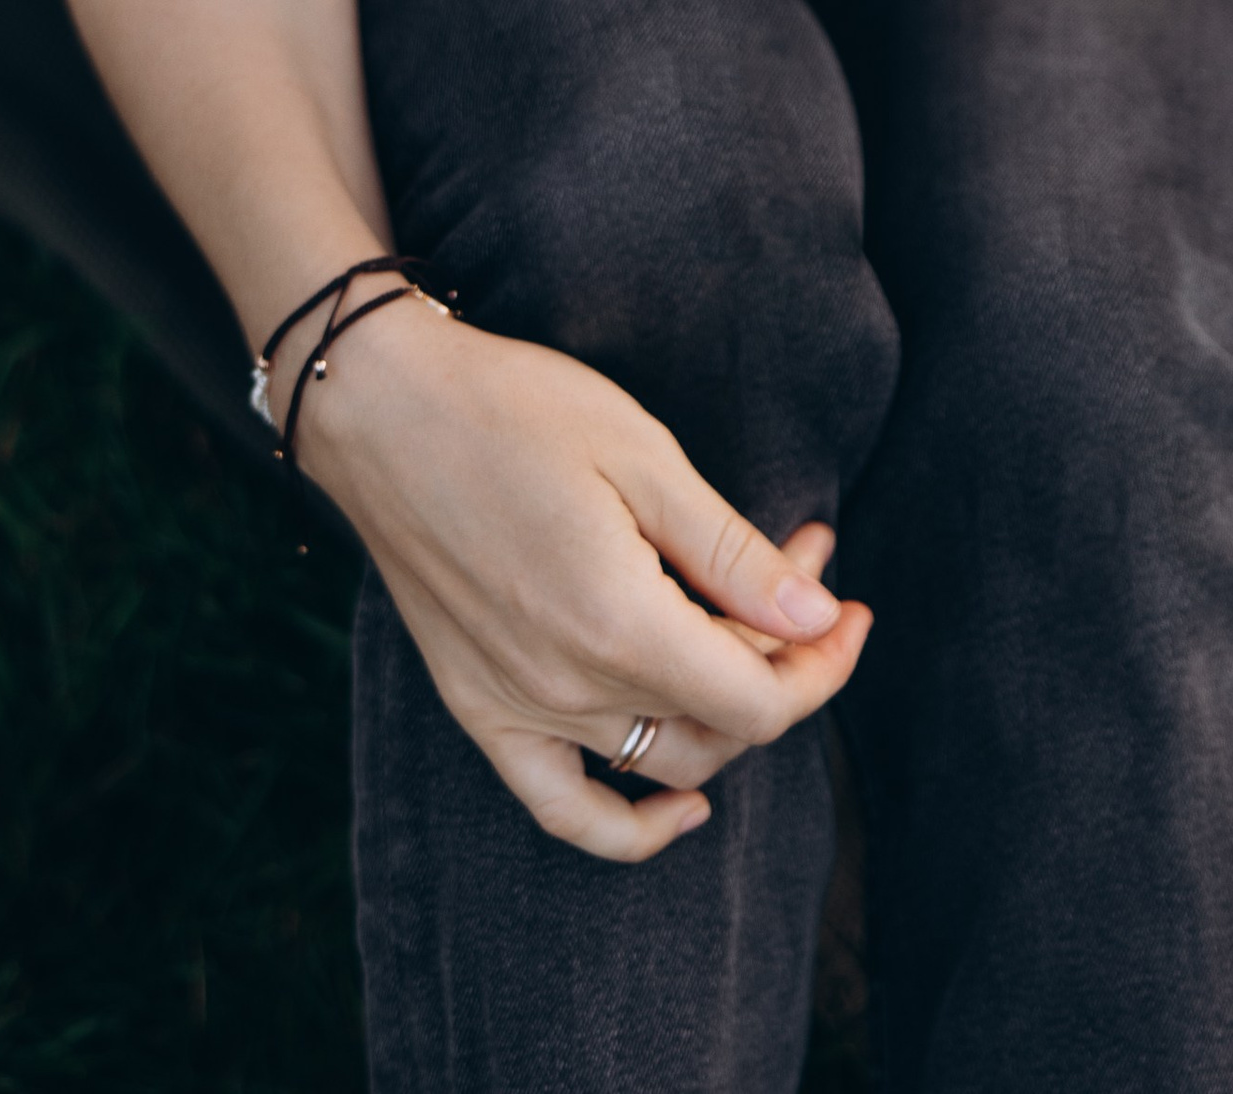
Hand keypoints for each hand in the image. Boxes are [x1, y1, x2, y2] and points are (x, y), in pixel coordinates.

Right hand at [300, 294, 870, 862]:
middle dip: (783, 653)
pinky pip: (563, 806)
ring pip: (663, 759)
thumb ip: (732, 553)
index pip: (760, 701)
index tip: (849, 604)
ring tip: (748, 620)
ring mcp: (518, 708)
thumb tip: (820, 620)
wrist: (383, 407)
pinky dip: (628, 826)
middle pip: (721, 724)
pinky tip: (681, 807)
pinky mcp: (479, 708)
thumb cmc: (515, 409)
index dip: (822, 663)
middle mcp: (570, 688)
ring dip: (725, 705)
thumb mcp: (643, 456)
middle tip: (801, 562)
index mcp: (621, 624)